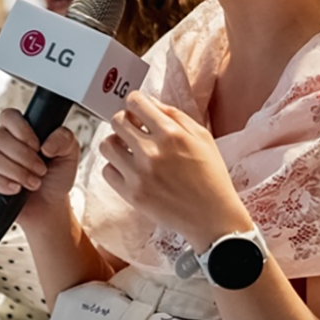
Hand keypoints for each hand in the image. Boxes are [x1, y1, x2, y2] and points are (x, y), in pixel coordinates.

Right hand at [0, 109, 81, 230]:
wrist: (49, 206)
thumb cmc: (55, 177)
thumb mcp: (69, 154)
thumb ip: (64, 139)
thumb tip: (46, 144)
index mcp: (16, 131)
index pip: (9, 116)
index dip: (22, 130)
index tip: (38, 147)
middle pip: (0, 138)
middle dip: (25, 157)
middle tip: (41, 170)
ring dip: (17, 172)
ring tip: (34, 183)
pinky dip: (3, 183)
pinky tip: (16, 189)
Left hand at [99, 90, 249, 251]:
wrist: (212, 218)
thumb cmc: (211, 175)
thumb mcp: (202, 137)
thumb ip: (176, 115)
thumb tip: (150, 103)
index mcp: (171, 134)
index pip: (136, 102)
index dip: (136, 102)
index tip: (139, 110)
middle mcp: (152, 152)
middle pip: (117, 120)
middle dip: (125, 120)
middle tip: (134, 130)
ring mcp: (139, 174)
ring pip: (106, 145)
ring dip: (116, 143)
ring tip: (129, 150)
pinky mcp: (132, 194)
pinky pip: (107, 171)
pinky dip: (116, 167)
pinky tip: (130, 170)